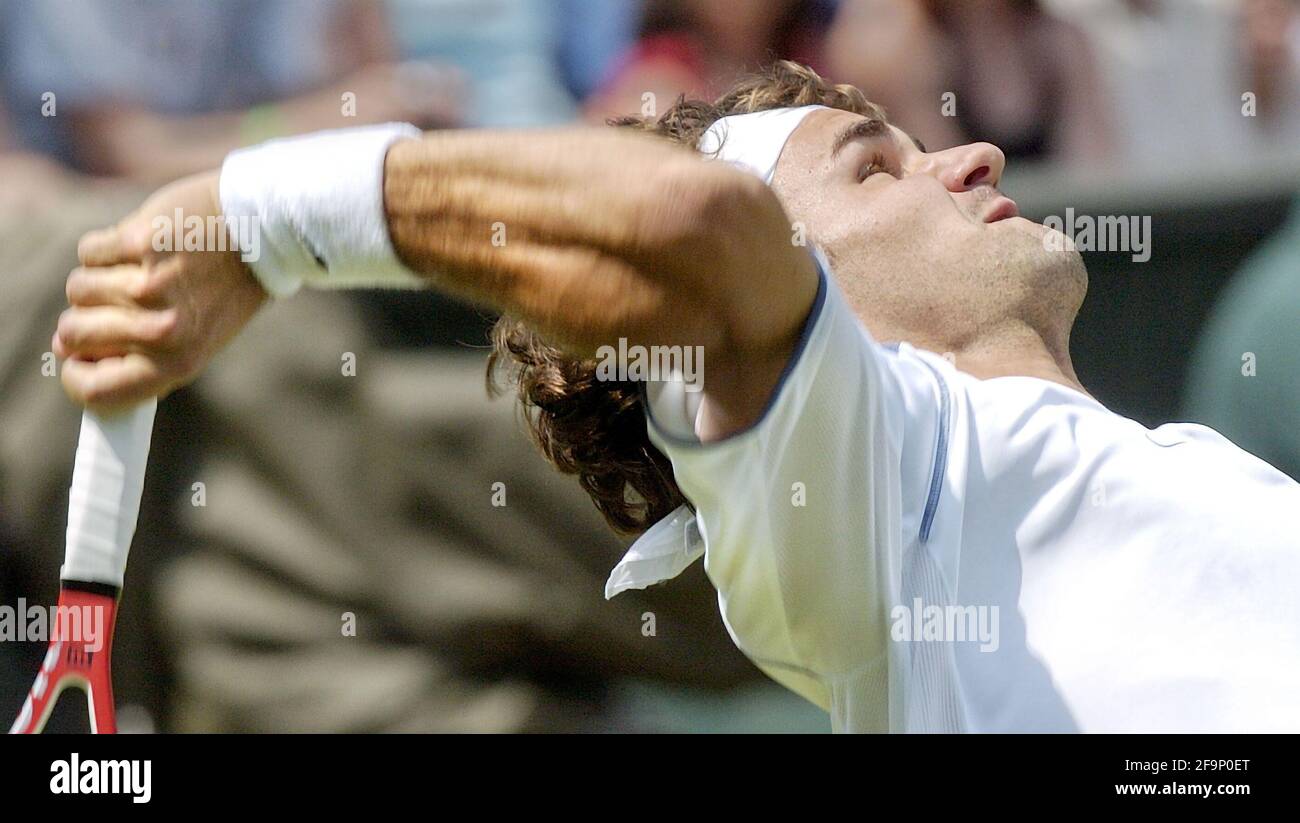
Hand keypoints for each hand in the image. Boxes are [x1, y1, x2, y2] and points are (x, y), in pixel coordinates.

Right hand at [54, 171, 267, 410]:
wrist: (259, 233)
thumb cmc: (223, 290)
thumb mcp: (195, 340)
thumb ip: (139, 355)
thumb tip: (67, 349)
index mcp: (176, 364)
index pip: (97, 392)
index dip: (75, 376)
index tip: (74, 359)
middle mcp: (161, 331)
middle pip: (73, 334)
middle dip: (82, 318)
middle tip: (112, 303)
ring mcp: (147, 286)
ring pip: (77, 289)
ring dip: (97, 278)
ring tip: (139, 270)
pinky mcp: (138, 244)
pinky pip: (89, 252)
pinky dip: (106, 247)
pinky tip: (141, 245)